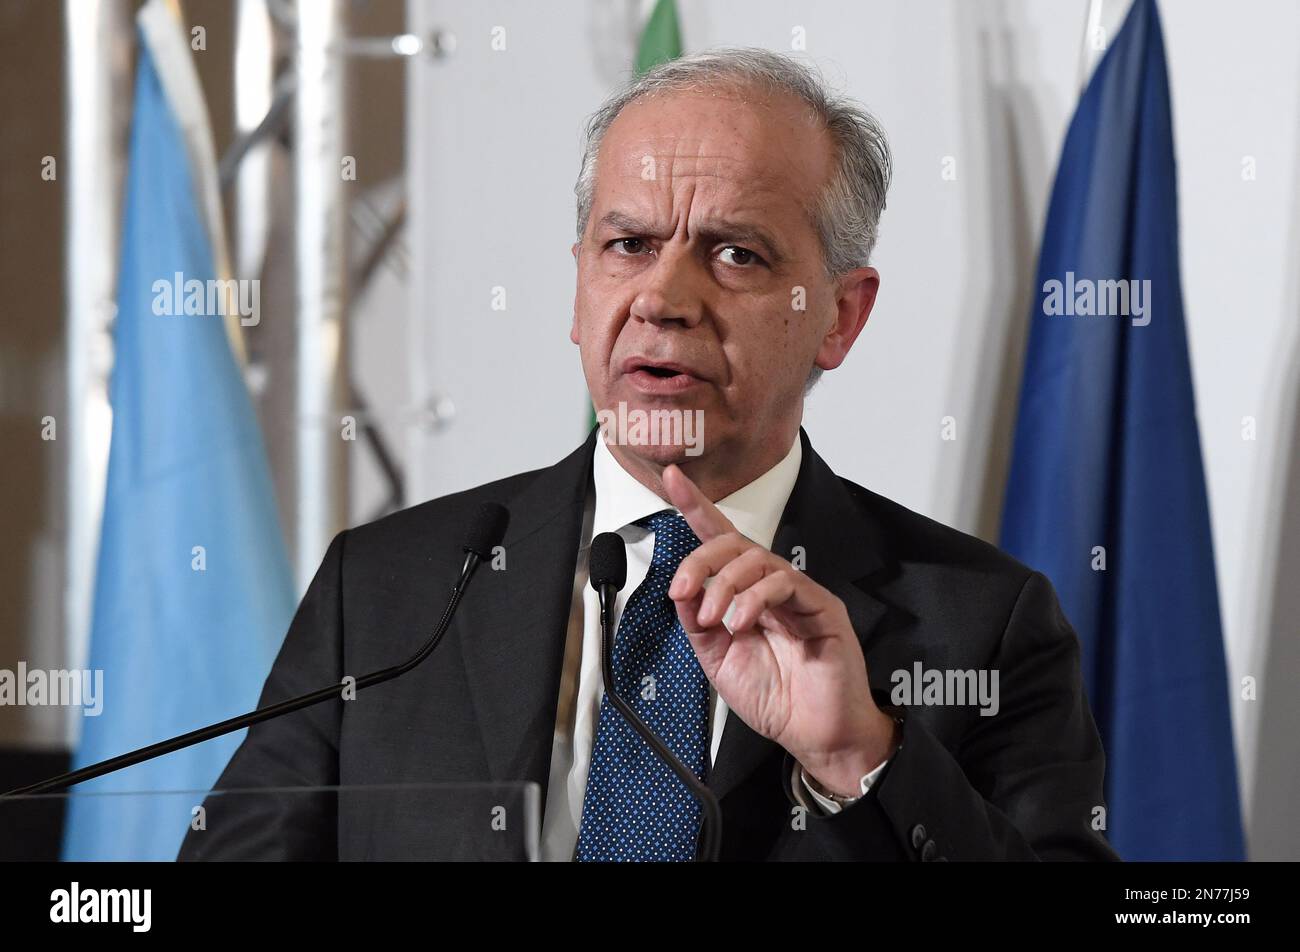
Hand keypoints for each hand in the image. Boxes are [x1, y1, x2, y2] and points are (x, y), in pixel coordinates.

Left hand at [662, 464, 898, 796]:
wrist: (814, 735)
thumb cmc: (776, 699)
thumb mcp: (718, 660)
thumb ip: (697, 623)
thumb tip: (680, 590)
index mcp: (746, 595)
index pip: (719, 540)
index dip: (695, 506)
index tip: (671, 477)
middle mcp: (772, 587)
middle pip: (732, 543)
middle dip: (700, 561)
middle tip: (684, 592)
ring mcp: (799, 593)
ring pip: (755, 558)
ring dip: (724, 586)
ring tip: (715, 620)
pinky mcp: (821, 606)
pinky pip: (785, 581)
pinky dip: (754, 598)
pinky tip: (741, 622)